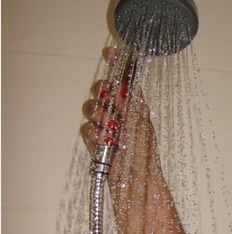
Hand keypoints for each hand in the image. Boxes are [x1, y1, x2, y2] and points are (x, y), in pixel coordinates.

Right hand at [81, 48, 154, 183]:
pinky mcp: (95, 141)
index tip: (110, 53)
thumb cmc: (144, 154)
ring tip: (112, 131)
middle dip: (102, 95)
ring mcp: (106, 127)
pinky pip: (86, 129)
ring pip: (90, 108)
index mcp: (133, 105)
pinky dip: (94, 135)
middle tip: (111, 105)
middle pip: (101, 90)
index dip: (115, 64)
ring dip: (99, 116)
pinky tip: (105, 143)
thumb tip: (121, 84)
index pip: (122, 79)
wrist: (136, 180)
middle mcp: (119, 113)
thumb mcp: (141, 124)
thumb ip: (130, 103)